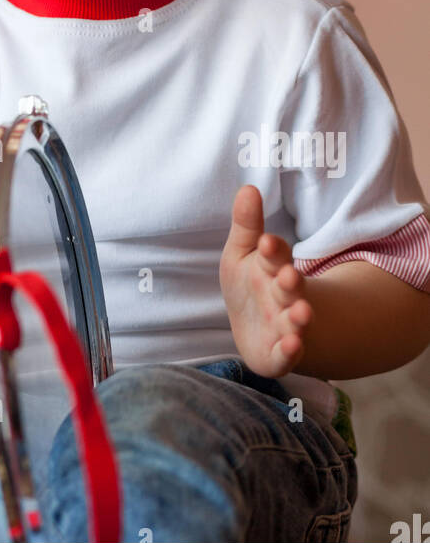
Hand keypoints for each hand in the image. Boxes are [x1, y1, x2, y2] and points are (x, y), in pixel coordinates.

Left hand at [219, 184, 313, 377]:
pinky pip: (288, 354)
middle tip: (289, 275)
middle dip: (290, 282)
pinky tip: (293, 345)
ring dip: (299, 317)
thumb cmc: (249, 284)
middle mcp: (283, 296)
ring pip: (295, 321)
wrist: (256, 328)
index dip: (272, 250)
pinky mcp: (280, 353)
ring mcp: (284, 325)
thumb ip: (247, 224)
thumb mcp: (241, 253)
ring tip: (302, 313)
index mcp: (272, 268)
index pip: (275, 255)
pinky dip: (291, 351)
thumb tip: (248, 187)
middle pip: (289, 287)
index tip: (266, 241)